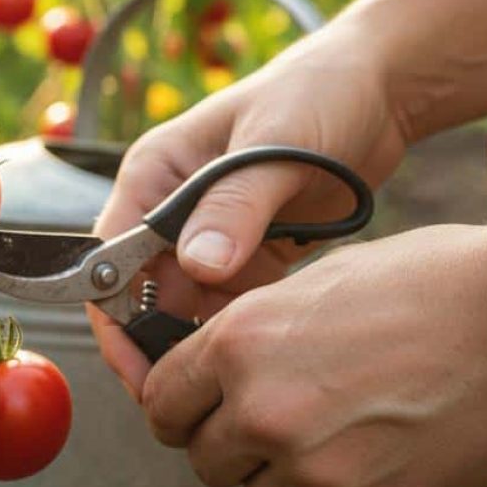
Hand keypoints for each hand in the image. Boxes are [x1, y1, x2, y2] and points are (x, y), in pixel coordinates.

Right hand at [90, 25, 408, 393]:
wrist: (379, 88)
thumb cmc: (318, 93)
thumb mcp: (277, 144)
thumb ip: (236, 206)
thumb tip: (198, 267)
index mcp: (154, 174)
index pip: (106, 258)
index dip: (114, 319)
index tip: (142, 372)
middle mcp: (168, 207)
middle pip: (139, 293)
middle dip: (156, 344)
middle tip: (189, 399)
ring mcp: (206, 232)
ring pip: (182, 307)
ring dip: (200, 344)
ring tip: (232, 386)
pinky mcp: (243, 251)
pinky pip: (226, 305)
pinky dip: (236, 332)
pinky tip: (262, 358)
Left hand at [139, 219, 486, 486]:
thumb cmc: (426, 282)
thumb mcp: (312, 286)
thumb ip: (252, 335)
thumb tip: (216, 371)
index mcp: (238, 342)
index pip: (161, 405)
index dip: (179, 412)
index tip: (197, 416)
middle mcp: (262, 408)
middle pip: (205, 461)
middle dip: (234, 447)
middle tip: (280, 425)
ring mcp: (315, 466)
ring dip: (287, 482)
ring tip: (338, 440)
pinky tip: (372, 470)